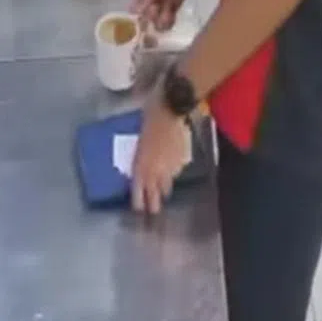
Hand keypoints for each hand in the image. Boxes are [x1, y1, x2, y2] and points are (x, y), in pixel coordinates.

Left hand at [131, 92, 188, 214]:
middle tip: (154, 212)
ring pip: (167, 181)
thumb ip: (141, 156)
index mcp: (141, 163)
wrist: (172, 108)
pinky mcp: (183, 158)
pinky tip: (172, 171)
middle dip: (154, 202)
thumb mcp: (140, 139)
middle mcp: (157, 167)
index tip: (138, 210)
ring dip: (164, 188)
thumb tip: (141, 167)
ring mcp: (172, 164)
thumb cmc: (150, 117)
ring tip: (164, 194)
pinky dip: (173, 172)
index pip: (139, 187)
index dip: (138, 200)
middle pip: (155, 191)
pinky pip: (176, 170)